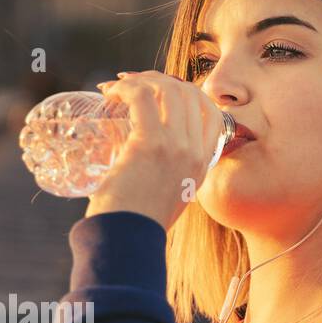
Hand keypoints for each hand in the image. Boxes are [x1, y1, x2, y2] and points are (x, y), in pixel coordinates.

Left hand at [87, 70, 225, 229]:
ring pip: (167, 89)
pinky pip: (142, 97)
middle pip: (189, 93)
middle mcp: (194, 153)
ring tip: (117, 88)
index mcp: (202, 166)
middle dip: (159, 80)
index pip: (211, 113)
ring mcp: (176, 146)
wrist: (126, 242)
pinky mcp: (150, 143)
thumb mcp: (164, 200)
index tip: (159, 92)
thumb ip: (164, 179)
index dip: (186, 93)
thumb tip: (141, 166)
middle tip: (131, 85)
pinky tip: (110, 93)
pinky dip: (124, 88)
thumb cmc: (135, 226)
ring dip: (140, 80)